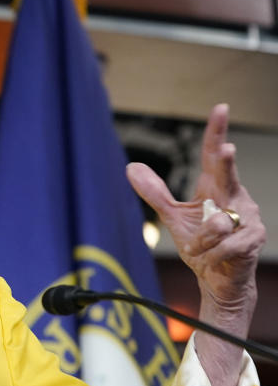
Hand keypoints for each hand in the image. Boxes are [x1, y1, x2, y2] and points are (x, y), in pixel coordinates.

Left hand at [127, 104, 263, 311]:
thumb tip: (131, 166)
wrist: (217, 278)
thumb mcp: (173, 217)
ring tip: (201, 249)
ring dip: (199, 241)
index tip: (220, 107)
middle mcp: (236, 196)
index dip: (216, 131)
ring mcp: (248, 217)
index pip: (213, 156)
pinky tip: (211, 259)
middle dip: (227, 163)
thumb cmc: (201, 245)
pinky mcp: (253, 239)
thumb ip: (155, 192)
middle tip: (226, 148)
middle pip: (227, 175)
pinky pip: (221, 246)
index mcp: (216, 187)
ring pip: (216, 224)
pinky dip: (208, 255)